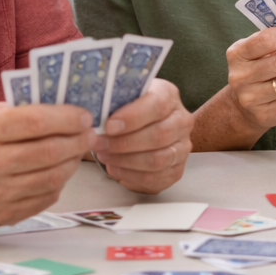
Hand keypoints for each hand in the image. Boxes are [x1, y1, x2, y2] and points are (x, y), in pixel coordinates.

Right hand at [0, 103, 94, 227]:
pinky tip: (59, 170)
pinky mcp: (2, 215)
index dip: (67, 118)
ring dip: (73, 162)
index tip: (83, 115)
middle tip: (88, 134)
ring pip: (53, 177)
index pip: (37, 122)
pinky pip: (45, 198)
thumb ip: (18, 112)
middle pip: (50, 152)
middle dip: (78, 140)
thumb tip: (60, 107)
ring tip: (77, 151)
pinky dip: (58, 183)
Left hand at [93, 78, 192, 193]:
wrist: (142, 125)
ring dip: (126, 160)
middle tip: (98, 144)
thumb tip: (94, 115)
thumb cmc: (128, 110)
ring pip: (157, 159)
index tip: (109, 126)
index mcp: (169, 96)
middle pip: (158, 135)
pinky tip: (115, 168)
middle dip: (123, 143)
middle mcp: (181, 121)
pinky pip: (155, 178)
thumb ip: (114, 102)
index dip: (133, 117)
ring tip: (104, 156)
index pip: (158, 105)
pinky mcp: (176, 170)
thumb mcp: (123, 97)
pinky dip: (131, 176)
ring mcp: (181, 147)